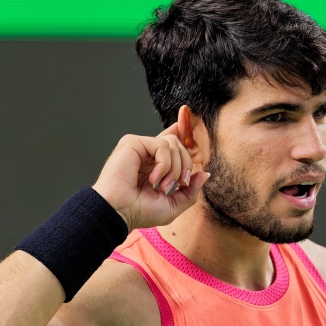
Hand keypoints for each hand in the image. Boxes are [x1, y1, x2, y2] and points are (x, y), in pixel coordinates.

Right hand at [92, 123, 208, 230]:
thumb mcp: (174, 204)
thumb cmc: (140, 211)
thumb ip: (191, 190)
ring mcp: (140, 146)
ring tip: (162, 185)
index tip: (186, 113)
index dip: (182, 129)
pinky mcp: (132, 143)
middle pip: (178, 144)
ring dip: (175, 169)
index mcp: (155, 163)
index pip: (172, 140)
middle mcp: (147, 153)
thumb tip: (205, 174)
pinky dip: (164, 165)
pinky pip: (162, 145)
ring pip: (173, 143)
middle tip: (178, 185)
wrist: (120, 213)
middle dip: (186, 166)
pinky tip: (153, 179)